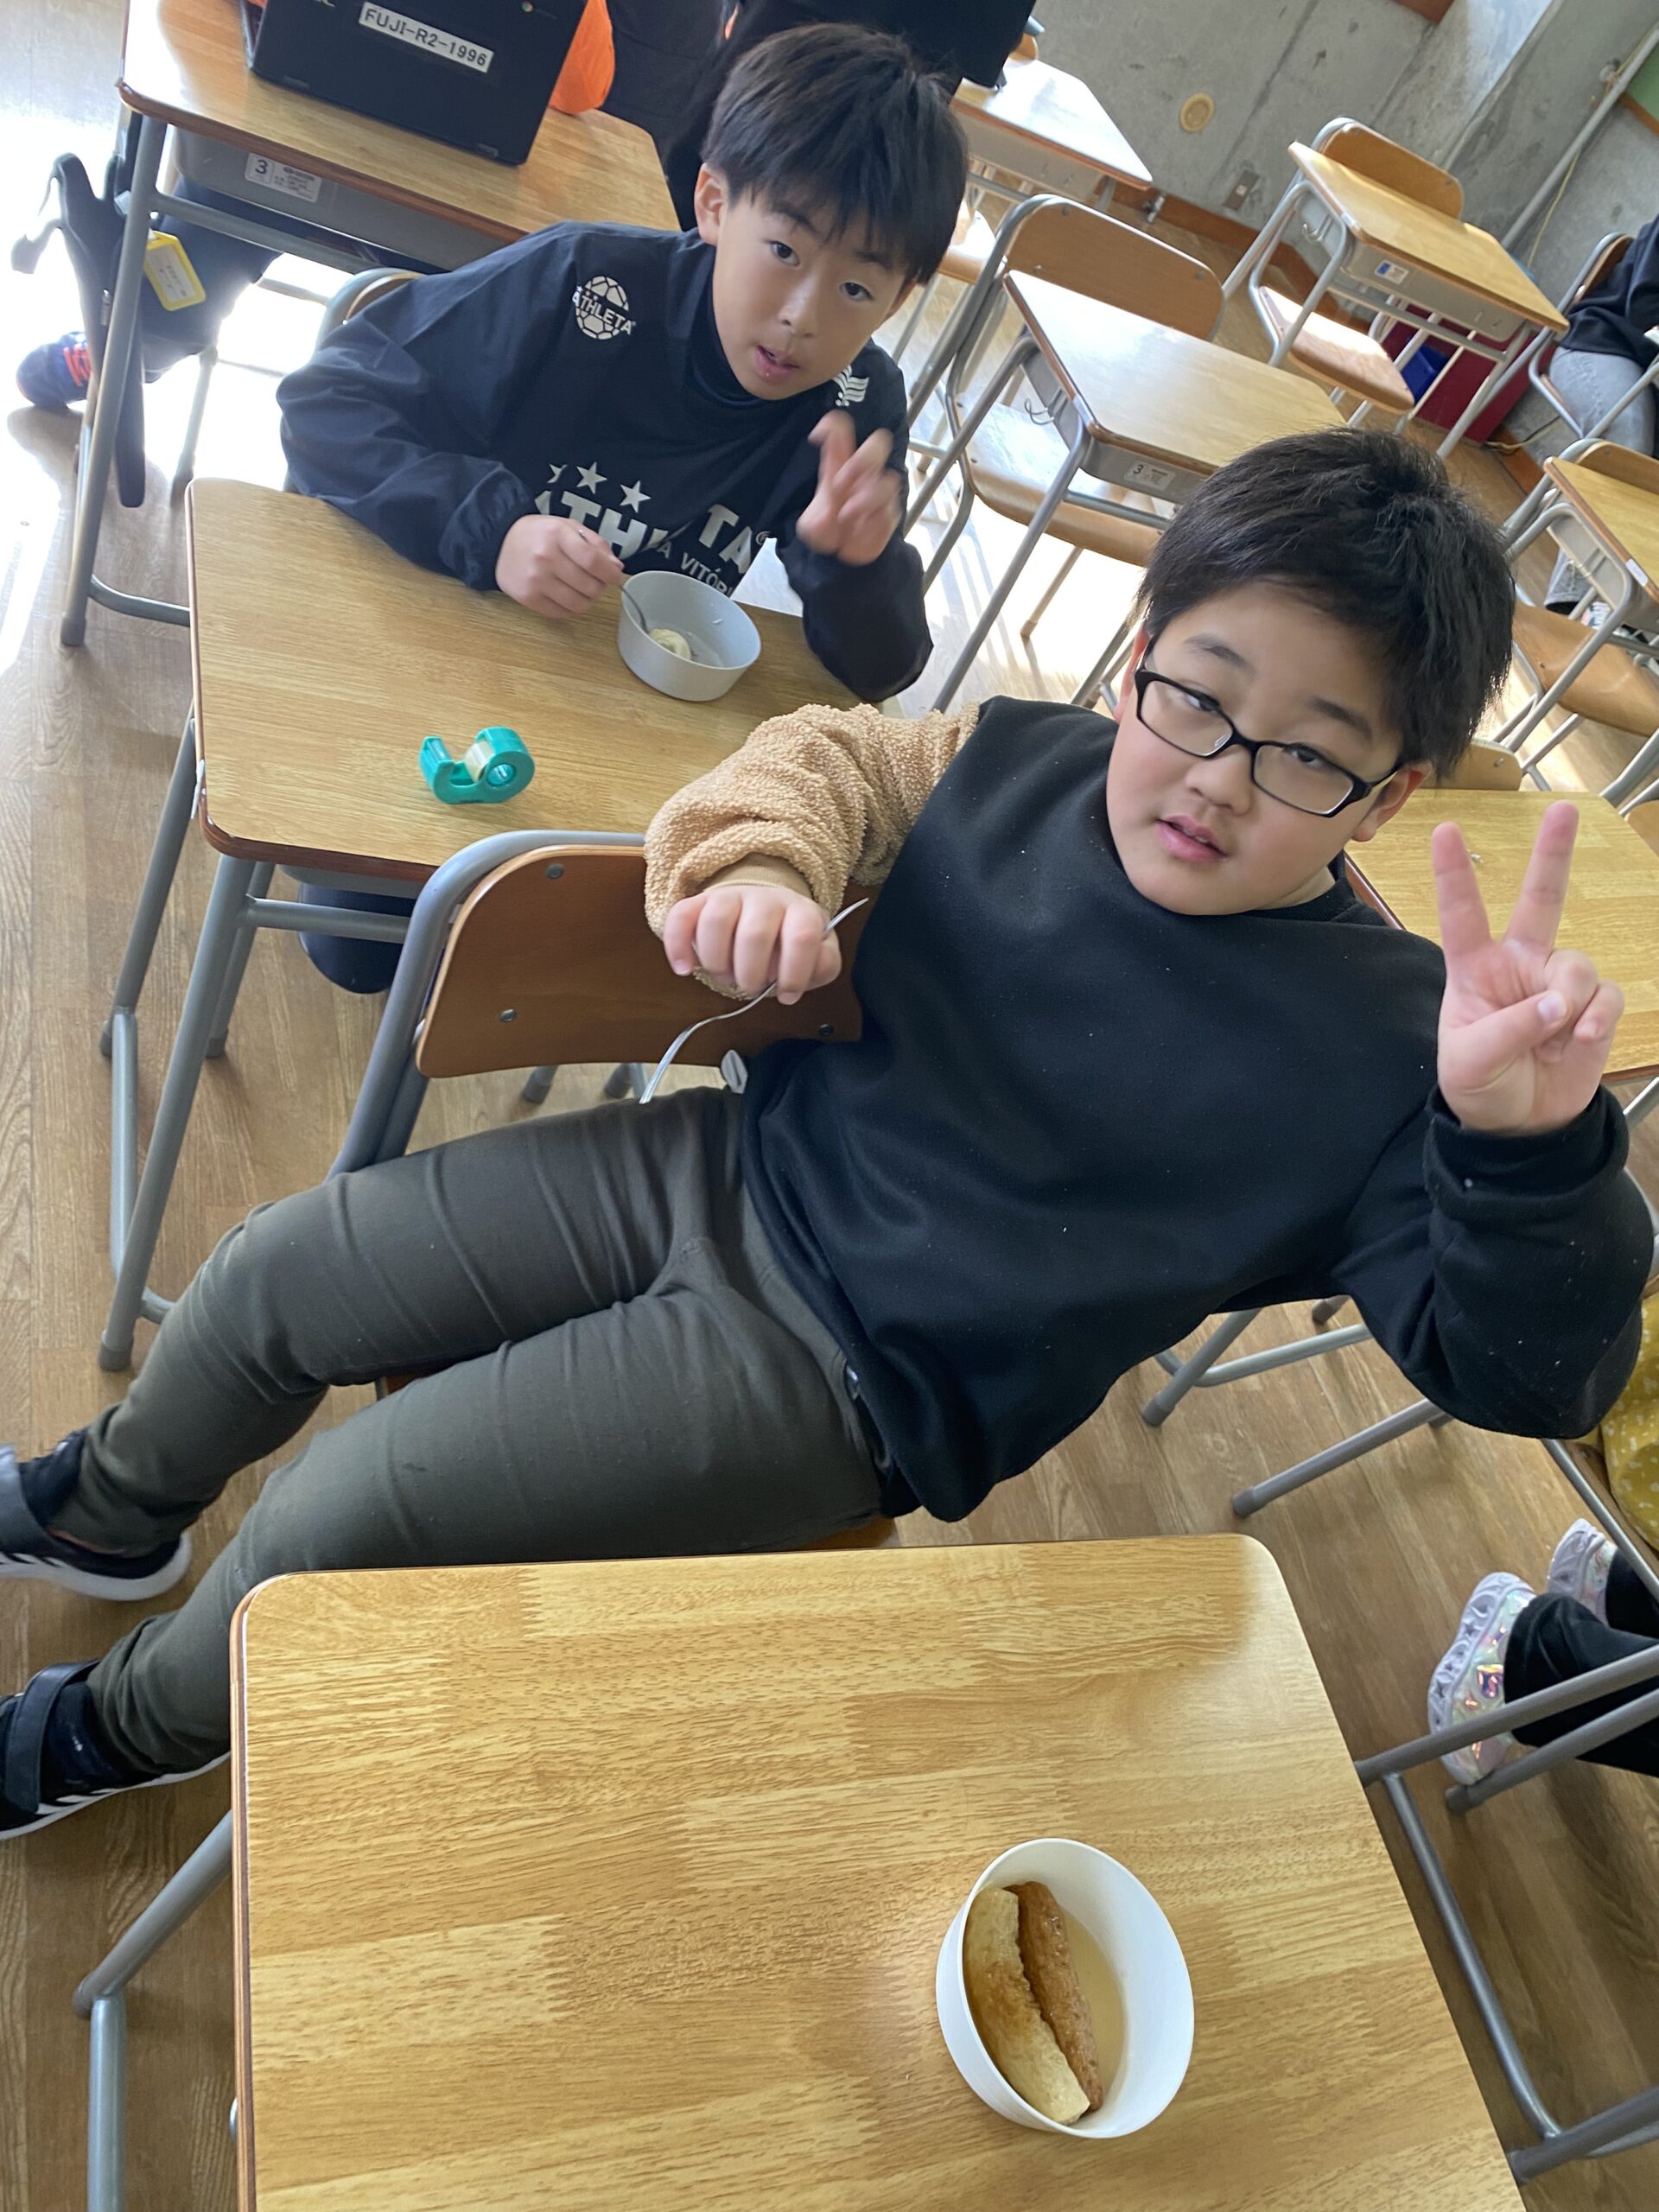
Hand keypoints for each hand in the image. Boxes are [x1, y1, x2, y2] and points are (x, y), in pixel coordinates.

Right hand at [495, 515, 623, 618]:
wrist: (500, 543)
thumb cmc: (538, 534)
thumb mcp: (567, 526)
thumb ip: (594, 544)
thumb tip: (616, 567)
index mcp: (556, 535)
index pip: (592, 561)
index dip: (610, 573)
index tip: (616, 577)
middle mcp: (545, 558)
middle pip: (589, 586)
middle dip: (599, 586)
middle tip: (595, 580)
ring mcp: (535, 581)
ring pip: (579, 604)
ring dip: (587, 599)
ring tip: (581, 588)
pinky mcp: (528, 598)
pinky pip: (563, 613)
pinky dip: (572, 607)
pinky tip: (567, 595)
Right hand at [663, 881, 840, 1004]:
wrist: (764, 905)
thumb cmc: (789, 939)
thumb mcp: (819, 952)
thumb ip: (823, 966)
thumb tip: (804, 977)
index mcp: (800, 911)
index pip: (802, 936)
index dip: (794, 973)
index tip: (787, 994)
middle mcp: (765, 898)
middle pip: (754, 935)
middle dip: (750, 974)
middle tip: (751, 986)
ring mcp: (730, 897)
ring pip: (715, 922)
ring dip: (717, 962)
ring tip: (725, 976)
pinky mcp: (699, 902)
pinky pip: (680, 916)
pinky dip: (678, 946)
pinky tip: (685, 969)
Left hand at [796, 413, 900, 566]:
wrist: (838, 557)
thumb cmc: (826, 529)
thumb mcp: (811, 520)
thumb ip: (823, 500)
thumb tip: (836, 485)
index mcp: (841, 465)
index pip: (842, 431)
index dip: (833, 425)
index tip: (815, 436)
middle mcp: (865, 474)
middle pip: (879, 443)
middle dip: (863, 460)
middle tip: (841, 482)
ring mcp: (881, 492)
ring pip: (888, 481)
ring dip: (866, 499)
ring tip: (846, 515)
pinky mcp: (891, 514)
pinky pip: (889, 512)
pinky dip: (871, 524)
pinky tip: (858, 534)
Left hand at [1433, 802, 1622, 1134]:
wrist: (1519, 1126)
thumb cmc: (1481, 1085)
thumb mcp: (1471, 1062)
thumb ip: (1511, 1028)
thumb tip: (1559, 1003)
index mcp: (1475, 970)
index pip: (1462, 916)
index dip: (1454, 874)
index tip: (1444, 830)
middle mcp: (1519, 965)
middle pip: (1542, 900)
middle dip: (1553, 855)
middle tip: (1563, 810)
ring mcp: (1558, 983)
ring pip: (1577, 964)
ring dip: (1569, 1001)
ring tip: (1553, 1038)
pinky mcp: (1593, 1008)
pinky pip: (1606, 996)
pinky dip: (1596, 1017)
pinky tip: (1579, 1041)